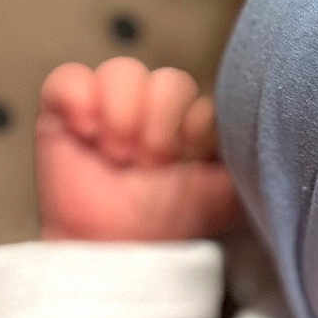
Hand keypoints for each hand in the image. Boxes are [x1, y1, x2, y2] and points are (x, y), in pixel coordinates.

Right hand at [36, 58, 241, 242]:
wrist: (113, 247)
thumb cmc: (167, 222)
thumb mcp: (224, 196)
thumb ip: (244, 158)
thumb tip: (253, 126)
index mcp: (194, 124)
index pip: (205, 97)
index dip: (195, 131)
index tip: (184, 166)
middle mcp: (155, 108)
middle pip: (171, 79)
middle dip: (161, 130)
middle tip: (147, 167)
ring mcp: (110, 103)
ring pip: (125, 69)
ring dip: (123, 117)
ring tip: (116, 156)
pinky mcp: (65, 107)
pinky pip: (71, 76)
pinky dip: (78, 100)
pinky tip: (84, 132)